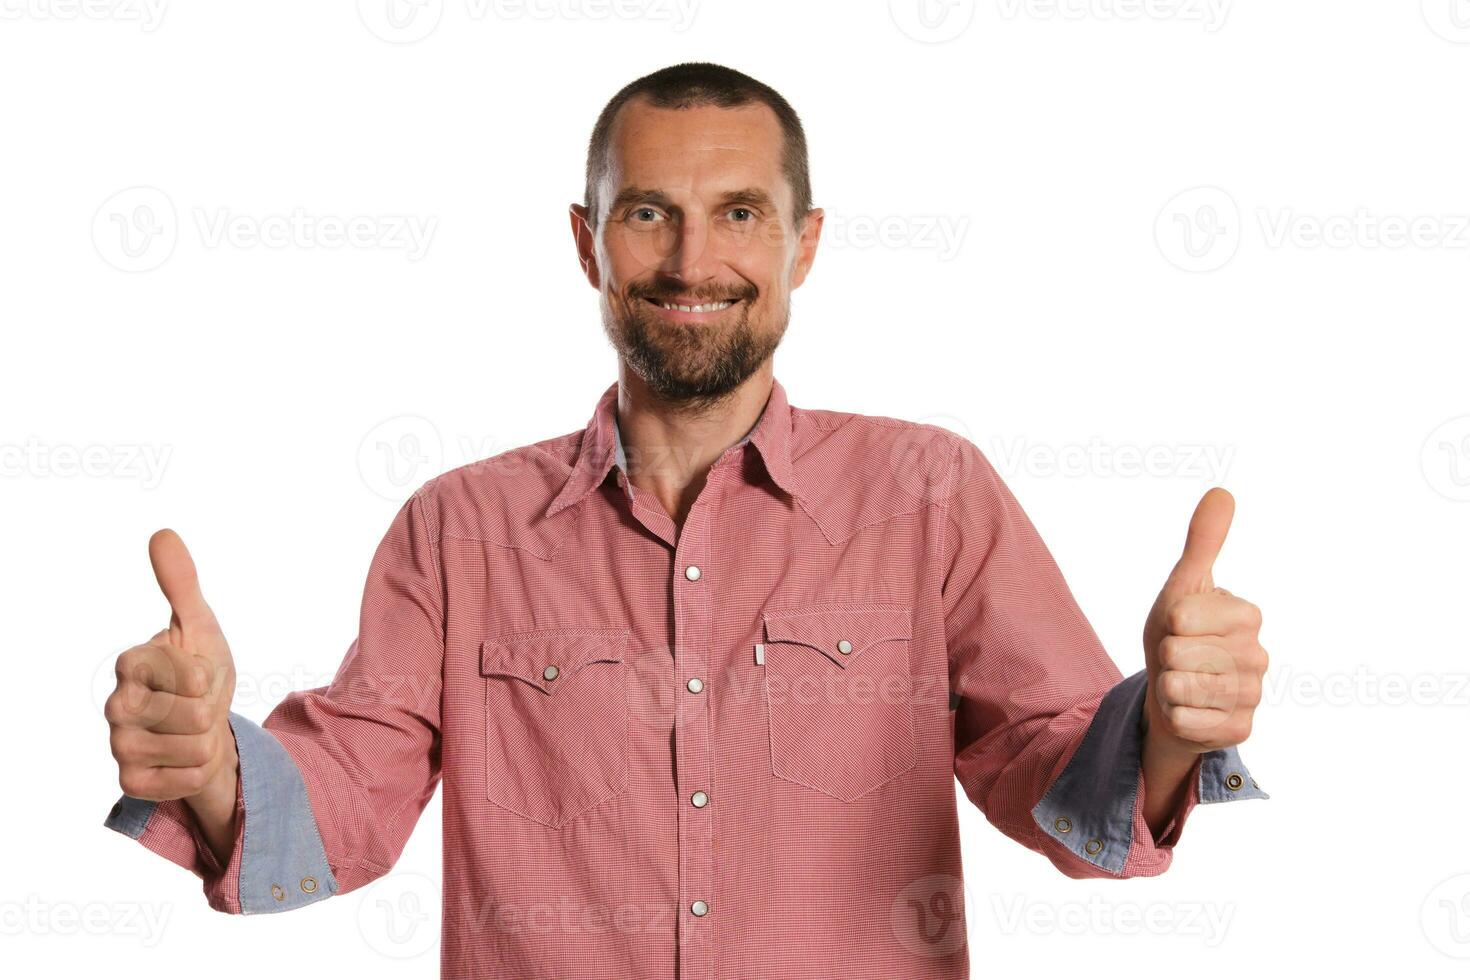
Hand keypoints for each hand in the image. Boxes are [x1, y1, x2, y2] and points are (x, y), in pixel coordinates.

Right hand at [106, 529, 237, 805]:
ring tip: (192, 733)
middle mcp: (115, 704)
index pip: (191, 672)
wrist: (206, 731)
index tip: (198, 674)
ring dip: (208, 742)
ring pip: (196, 748)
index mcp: (131, 662)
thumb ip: (182, 583)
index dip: (208, 676)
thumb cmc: (201, 675)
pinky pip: (188, 781)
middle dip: (214, 711)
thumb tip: (162, 533)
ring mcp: (119, 745)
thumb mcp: (201, 627)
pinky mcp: (131, 782)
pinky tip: (183, 761)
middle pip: (197, 714)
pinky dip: (200, 772)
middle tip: (198, 708)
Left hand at [1141, 488, 1267, 754]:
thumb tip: (1222, 491)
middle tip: (1179, 659)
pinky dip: (1175, 717)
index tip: (1181, 627)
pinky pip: (1186, 722)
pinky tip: (1187, 710)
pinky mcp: (1240, 731)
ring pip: (1181, 688)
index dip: (1168, 623)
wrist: (1175, 691)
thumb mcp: (1183, 586)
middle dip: (1165, 657)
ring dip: (1168, 687)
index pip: (1182, 616)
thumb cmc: (1180, 634)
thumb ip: (1203, 542)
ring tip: (1181, 682)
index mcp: (1248, 616)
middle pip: (1179, 654)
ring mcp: (1253, 696)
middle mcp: (1258, 657)